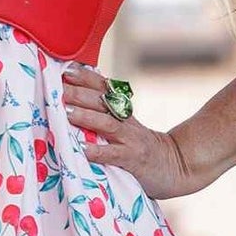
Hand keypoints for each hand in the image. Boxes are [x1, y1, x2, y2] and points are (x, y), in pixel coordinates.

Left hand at [59, 61, 201, 199]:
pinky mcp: (134, 160)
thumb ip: (105, 118)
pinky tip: (84, 149)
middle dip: (80, 93)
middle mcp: (127, 122)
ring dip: (86, 116)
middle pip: (103, 102)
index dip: (87, 78)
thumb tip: (73, 107)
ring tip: (66, 112)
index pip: (105, 89)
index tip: (66, 69)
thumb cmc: (141, 149)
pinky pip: (115, 155)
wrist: (177, 165)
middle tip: (59, 88)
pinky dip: (99, 152)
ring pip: (108, 124)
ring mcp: (131, 140)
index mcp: (123, 112)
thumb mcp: (126, 128)